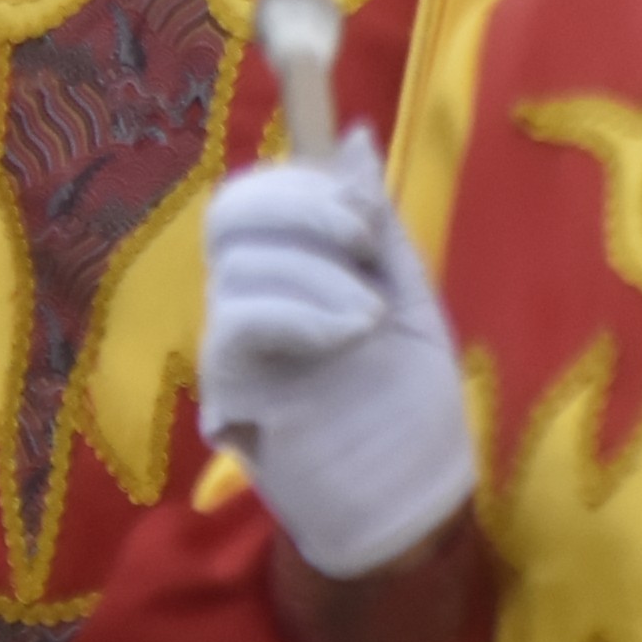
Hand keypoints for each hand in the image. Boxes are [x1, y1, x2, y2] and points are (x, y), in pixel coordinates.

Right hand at [199, 155, 473, 576]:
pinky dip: (296, 312)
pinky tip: (347, 335)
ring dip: (316, 273)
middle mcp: (250, 301)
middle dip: (300, 207)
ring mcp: (234, 348)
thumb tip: (355, 137)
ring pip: (239, 266)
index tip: (360, 201)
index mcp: (292, 273)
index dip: (297, 180)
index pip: (257, 197)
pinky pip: (236, 324)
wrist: (413, 504)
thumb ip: (378, 227)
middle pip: (231, 214)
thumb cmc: (411, 407)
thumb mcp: (410, 300)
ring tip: (371, 316)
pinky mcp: (228, 394)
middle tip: (361, 239)